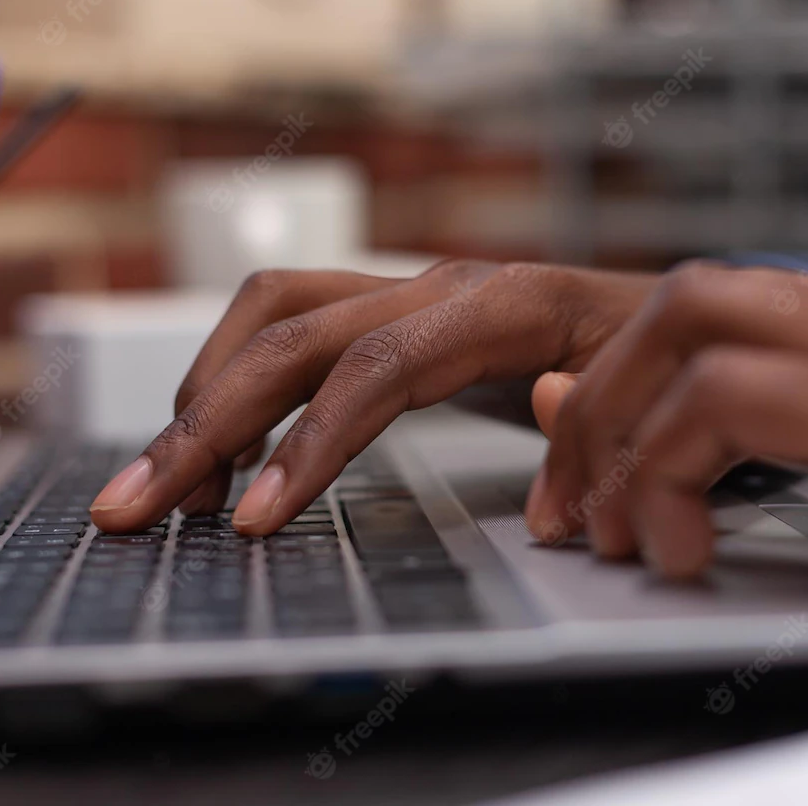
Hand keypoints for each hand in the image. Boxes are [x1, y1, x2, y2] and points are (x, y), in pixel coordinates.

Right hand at [90, 261, 656, 533]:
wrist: (670, 311)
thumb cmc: (659, 356)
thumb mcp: (648, 393)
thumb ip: (596, 421)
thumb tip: (544, 429)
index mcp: (505, 304)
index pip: (378, 366)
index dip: (309, 443)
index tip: (254, 520)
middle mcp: (440, 286)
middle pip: (293, 333)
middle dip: (205, 421)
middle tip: (136, 505)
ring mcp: (410, 293)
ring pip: (273, 311)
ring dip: (205, 391)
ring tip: (167, 480)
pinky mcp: (393, 313)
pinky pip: (292, 328)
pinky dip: (240, 381)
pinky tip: (222, 447)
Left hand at [525, 263, 807, 648]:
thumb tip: (720, 453)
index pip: (739, 304)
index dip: (637, 374)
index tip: (591, 458)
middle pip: (694, 295)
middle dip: (603, 394)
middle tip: (569, 495)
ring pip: (695, 324)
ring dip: (619, 431)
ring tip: (609, 529)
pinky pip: (735, 402)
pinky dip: (669, 472)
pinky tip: (682, 551)